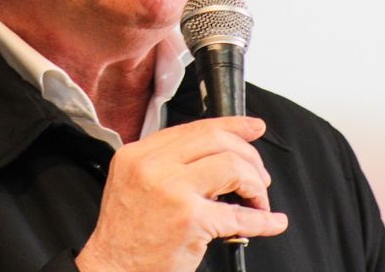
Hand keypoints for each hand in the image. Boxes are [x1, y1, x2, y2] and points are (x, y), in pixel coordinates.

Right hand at [75, 117, 287, 271]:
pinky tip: (271, 222)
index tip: (251, 128)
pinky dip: (264, 220)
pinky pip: (240, 215)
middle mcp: (153, 167)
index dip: (231, 126)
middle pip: (218, 141)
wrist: (113, 268)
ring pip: (233, 167)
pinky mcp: (190, 220)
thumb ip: (165, 162)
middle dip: (249, 156)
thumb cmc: (125, 233)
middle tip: (257, 176)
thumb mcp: (133, 182)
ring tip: (257, 201)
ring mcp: (173, 191)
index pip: (194, 127)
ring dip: (255, 185)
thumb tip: (214, 153)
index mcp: (139, 154)